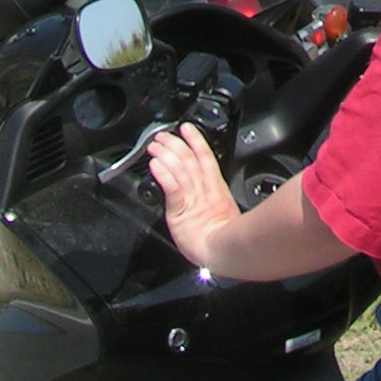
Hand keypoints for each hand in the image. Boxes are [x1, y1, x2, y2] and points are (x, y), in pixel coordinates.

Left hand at [147, 122, 240, 269]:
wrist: (222, 251)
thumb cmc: (224, 240)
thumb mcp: (225, 214)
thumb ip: (216, 203)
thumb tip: (213, 200)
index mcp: (215, 188)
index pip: (205, 157)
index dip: (195, 141)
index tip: (187, 129)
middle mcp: (204, 188)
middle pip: (189, 159)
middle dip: (175, 144)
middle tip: (163, 135)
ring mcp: (193, 197)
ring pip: (179, 168)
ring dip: (165, 154)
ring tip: (155, 145)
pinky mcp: (181, 209)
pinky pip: (171, 187)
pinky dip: (163, 174)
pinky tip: (155, 165)